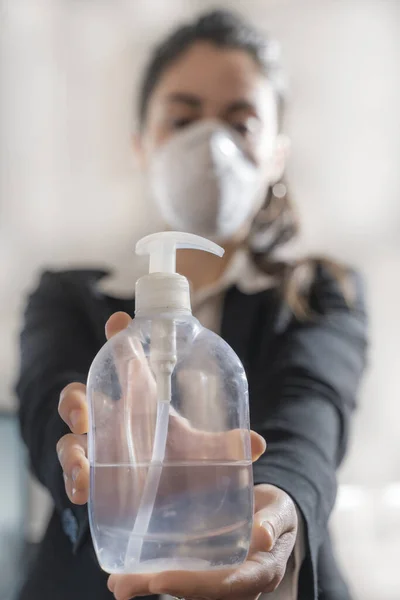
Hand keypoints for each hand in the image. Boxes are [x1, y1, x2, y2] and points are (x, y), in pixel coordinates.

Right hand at [56, 311, 265, 503]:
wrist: (174, 507)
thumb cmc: (184, 466)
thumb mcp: (205, 454)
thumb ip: (225, 446)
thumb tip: (257, 444)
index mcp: (141, 399)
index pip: (125, 360)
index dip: (118, 337)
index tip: (119, 321)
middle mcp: (115, 421)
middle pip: (82, 397)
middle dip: (75, 399)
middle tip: (83, 411)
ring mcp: (101, 450)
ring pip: (71, 437)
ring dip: (71, 448)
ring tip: (83, 465)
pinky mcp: (95, 479)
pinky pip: (75, 474)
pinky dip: (74, 480)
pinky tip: (83, 489)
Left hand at [108, 483, 297, 599]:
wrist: (273, 516)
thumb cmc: (277, 512)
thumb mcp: (281, 510)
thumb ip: (274, 520)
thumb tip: (263, 535)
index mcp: (261, 571)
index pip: (228, 584)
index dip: (195, 584)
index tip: (160, 580)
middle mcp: (239, 585)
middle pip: (198, 594)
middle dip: (161, 589)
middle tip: (122, 585)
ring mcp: (220, 582)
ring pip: (185, 591)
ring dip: (150, 586)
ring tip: (117, 582)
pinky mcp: (205, 573)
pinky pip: (180, 580)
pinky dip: (154, 577)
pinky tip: (126, 573)